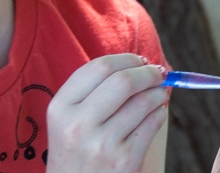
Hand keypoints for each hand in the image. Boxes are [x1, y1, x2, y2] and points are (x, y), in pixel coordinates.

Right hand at [46, 54, 167, 172]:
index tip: (139, 60)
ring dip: (158, 92)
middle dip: (147, 72)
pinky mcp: (124, 161)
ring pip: (142, 102)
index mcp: (60, 107)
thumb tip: (134, 65)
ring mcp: (102, 143)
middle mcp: (78, 124)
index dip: (125, 59)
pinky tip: (157, 113)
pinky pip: (151, 125)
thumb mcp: (65, 121)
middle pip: (122, 81)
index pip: (98, 67)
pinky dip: (159, 113)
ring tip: (159, 92)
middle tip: (158, 72)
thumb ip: (90, 92)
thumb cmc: (74, 153)